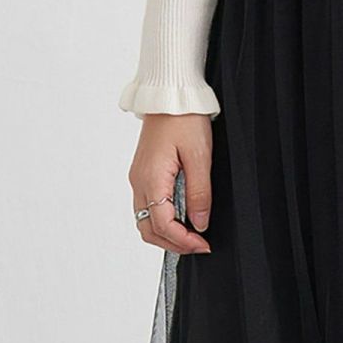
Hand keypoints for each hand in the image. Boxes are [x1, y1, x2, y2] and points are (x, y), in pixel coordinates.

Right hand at [129, 114, 212, 254]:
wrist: (170, 95)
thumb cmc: (185, 119)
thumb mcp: (199, 157)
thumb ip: (199, 194)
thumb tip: (199, 223)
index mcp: (151, 179)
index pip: (162, 224)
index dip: (183, 241)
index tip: (203, 244)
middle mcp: (139, 182)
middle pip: (148, 229)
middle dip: (173, 244)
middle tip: (198, 246)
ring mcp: (138, 179)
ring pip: (145, 221)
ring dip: (166, 234)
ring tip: (191, 236)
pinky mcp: (143, 174)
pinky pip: (147, 207)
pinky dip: (162, 220)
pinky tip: (181, 218)